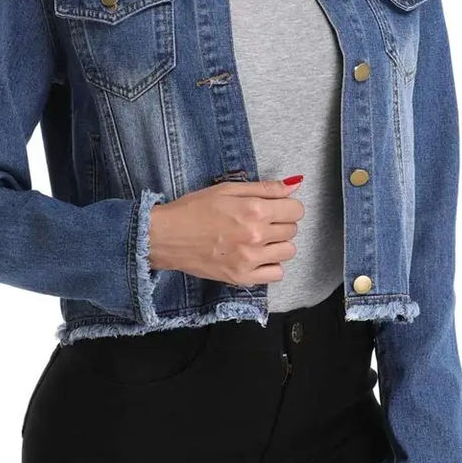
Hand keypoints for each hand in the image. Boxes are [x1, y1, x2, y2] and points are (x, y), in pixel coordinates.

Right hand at [148, 176, 304, 284]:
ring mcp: (250, 259)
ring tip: (259, 239)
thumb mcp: (227, 189)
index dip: (287, 206)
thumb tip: (295, 184)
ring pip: (288, 252)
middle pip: (292, 230)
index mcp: (254, 210)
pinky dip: (271, 265)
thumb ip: (264, 188)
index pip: (296, 210)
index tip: (276, 207)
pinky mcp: (242, 277)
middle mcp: (256, 236)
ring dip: (278, 244)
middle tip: (261, 221)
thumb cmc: (192, 209)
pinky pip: (276, 274)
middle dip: (281, 223)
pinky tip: (256, 257)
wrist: (165, 236)